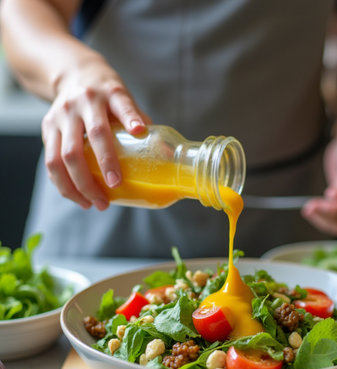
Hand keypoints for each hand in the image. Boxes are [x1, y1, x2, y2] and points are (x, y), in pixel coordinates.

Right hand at [41, 57, 150, 209]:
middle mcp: (83, 102)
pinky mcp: (48, 128)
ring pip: (63, 156)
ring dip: (80, 185)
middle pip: (92, 138)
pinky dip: (64, 184)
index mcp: (110, 93)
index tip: (140, 132)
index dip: (131, 118)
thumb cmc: (108, 95)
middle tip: (115, 187)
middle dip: (104, 165)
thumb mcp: (126, 99)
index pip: (122, 105)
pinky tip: (79, 198)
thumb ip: (140, 121)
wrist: (73, 74)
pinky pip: (51, 162)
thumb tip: (165, 155)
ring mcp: (61, 116)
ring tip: (96, 203)